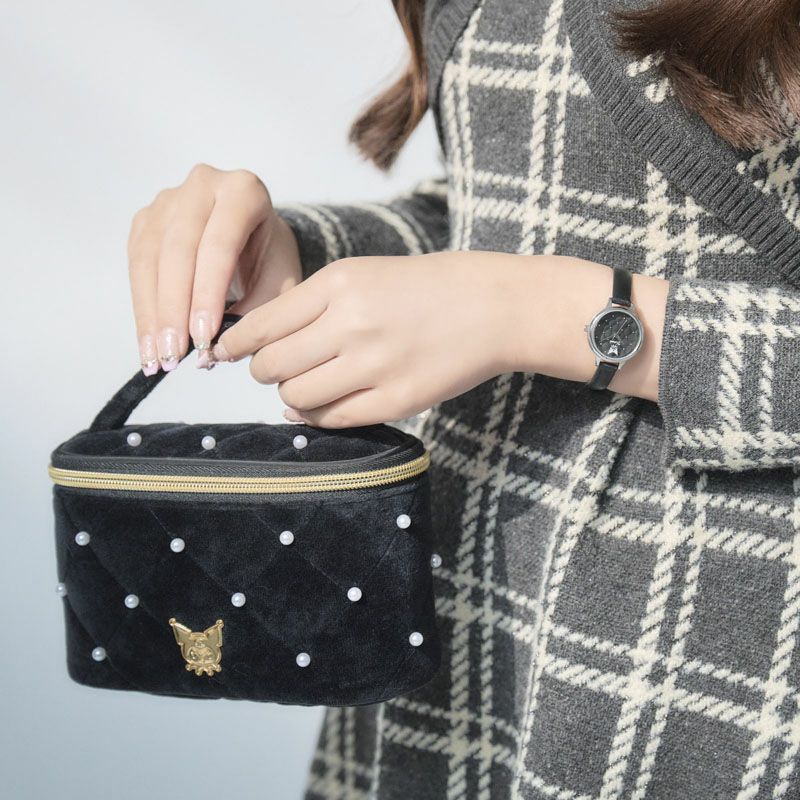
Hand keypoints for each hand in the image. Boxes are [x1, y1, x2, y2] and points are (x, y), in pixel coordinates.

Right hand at [127, 163, 301, 373]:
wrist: (256, 236)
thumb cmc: (271, 260)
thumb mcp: (280, 284)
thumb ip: (254, 313)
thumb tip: (213, 353)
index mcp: (244, 191)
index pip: (218, 245)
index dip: (207, 293)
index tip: (202, 338)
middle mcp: (202, 185)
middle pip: (178, 250)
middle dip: (174, 309)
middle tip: (176, 354)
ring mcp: (167, 200)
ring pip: (150, 259)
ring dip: (152, 314)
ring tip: (158, 358)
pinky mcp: (145, 221)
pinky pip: (136, 267)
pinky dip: (142, 309)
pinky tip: (148, 344)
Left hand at [210, 252, 517, 427]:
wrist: (490, 307)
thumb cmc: (422, 288)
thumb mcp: (362, 275)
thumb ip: (309, 310)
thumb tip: (262, 360)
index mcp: (339, 285)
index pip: (261, 326)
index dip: (234, 345)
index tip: (223, 354)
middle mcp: (352, 324)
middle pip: (271, 368)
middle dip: (264, 373)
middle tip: (276, 371)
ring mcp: (375, 366)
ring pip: (296, 398)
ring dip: (291, 396)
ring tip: (308, 384)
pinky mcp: (397, 400)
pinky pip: (333, 419)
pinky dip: (318, 416)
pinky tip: (326, 403)